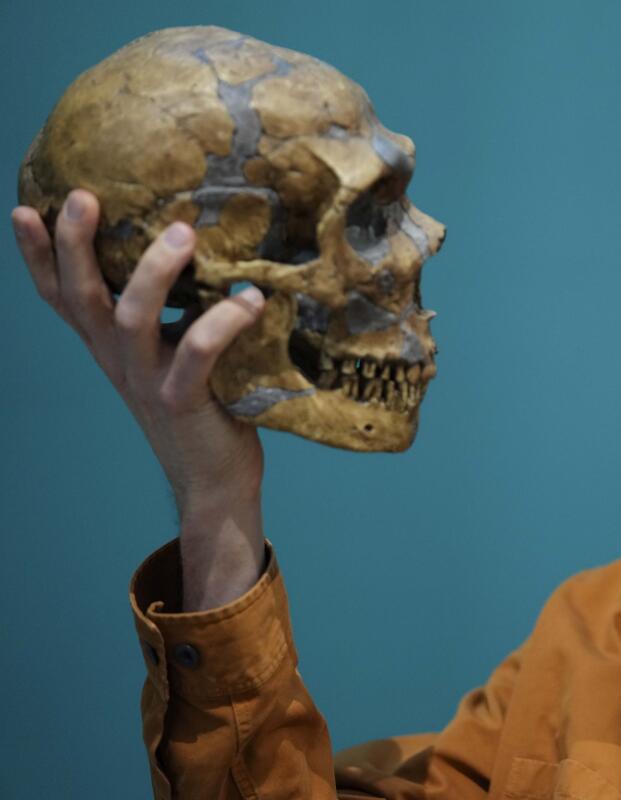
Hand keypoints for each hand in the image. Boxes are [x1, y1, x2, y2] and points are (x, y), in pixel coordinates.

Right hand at [12, 189, 267, 607]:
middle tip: (83, 197)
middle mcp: (118, 361)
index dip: (39, 256)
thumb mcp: (177, 354)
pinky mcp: (183, 401)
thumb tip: (202, 250)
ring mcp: (148, 382)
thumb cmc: (204, 408)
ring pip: (131, 318)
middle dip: (74, 246)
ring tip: (182, 231)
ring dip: (154, 272)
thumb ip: (177, 313)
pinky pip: (197, 353)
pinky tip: (251, 298)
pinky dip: (223, 322)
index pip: (60, 298)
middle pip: (81, 298)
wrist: (215, 482)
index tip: (26, 208)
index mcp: (110, 348)